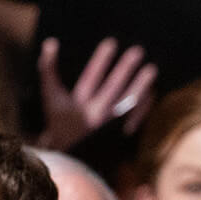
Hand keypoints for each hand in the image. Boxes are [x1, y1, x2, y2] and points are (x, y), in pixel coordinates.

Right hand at [36, 36, 157, 150]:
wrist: (70, 156)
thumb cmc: (59, 120)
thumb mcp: (50, 96)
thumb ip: (48, 69)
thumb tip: (50, 43)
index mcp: (78, 106)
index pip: (91, 78)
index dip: (101, 61)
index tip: (111, 42)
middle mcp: (95, 116)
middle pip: (113, 89)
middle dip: (125, 69)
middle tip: (138, 51)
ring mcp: (110, 126)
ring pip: (128, 103)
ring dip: (140, 86)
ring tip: (152, 69)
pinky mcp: (120, 134)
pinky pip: (136, 117)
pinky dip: (144, 104)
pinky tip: (151, 91)